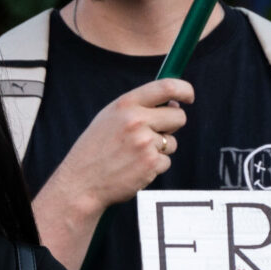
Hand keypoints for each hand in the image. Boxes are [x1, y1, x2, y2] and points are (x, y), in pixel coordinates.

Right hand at [53, 79, 191, 212]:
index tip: (188, 96)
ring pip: (172, 142)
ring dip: (160, 150)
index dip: (184, 90)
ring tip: (134, 155)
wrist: (81, 182)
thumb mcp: (109, 118)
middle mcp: (136, 120)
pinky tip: (134, 168)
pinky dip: (154, 167)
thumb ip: (138, 107)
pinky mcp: (151, 164)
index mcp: (125, 104)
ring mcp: (145, 143)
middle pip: (178, 117)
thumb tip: (174, 105)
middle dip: (171, 126)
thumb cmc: (95, 150)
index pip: (167, 87)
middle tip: (153, 135)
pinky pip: (166, 161)